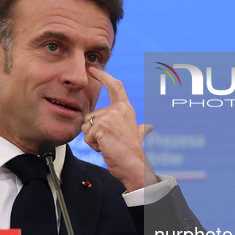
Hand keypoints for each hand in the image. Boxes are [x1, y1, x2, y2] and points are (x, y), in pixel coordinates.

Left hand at [81, 67, 157, 191]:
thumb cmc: (133, 153)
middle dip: (94, 131)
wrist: (134, 166)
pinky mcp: (102, 127)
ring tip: (108, 144)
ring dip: (93, 139)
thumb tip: (147, 127)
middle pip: (91, 115)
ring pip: (86, 126)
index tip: (92, 69)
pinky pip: (87, 136)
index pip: (115, 86)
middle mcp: (119, 109)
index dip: (103, 76)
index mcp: (126, 109)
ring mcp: (110, 117)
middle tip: (110, 141)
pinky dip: (93, 146)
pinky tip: (105, 148)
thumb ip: (140, 128)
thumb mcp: (138, 135)